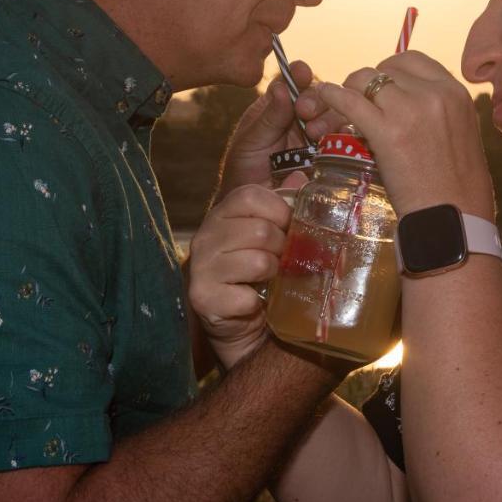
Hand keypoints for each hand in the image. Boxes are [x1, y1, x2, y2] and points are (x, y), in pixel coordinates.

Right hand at [188, 185, 291, 368]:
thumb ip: (283, 205)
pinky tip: (254, 302)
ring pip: (258, 262)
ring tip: (269, 280)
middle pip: (260, 230)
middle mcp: (205, 236)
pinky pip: (246, 296)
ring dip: (272, 274)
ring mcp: (201, 268)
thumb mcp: (272, 234)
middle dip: (281, 248)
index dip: (279, 212)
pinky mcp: (203, 298)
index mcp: (221, 214)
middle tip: (280, 261)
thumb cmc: (258, 274)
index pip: (250, 196)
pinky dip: (258, 303)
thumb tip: (301, 178)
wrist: (240, 323)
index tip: (288, 228)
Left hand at [215, 61, 346, 199]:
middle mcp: (302, 119)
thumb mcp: (250, 142)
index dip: (299, 74)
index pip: (292, 82)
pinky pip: (347, 142)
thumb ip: (268, 117)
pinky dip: (346, 138)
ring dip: (329, 118)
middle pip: (320, 96)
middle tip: (305, 111)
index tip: (301, 72)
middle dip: (316, 99)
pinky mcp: (333, 157)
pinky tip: (336, 143)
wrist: (255, 210)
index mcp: (278, 108)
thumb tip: (280, 87)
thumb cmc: (244, 174)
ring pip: (337, 115)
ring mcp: (319, 137)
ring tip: (314, 133)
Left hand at [316, 51, 495, 219]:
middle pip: (386, 67)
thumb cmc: (457, 188)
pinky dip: (332, 97)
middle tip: (361, 102)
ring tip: (342, 107)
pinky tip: (325, 98)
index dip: (391, 71)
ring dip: (351, 90)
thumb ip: (439, 111)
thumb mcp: (460, 134)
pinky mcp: (387, 131)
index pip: (413, 60)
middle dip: (369, 82)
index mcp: (456, 92)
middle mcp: (435, 93)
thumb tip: (408, 102)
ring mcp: (411, 109)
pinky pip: (350, 100)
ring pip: (365, 79)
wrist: (454, 219)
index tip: (382, 88)